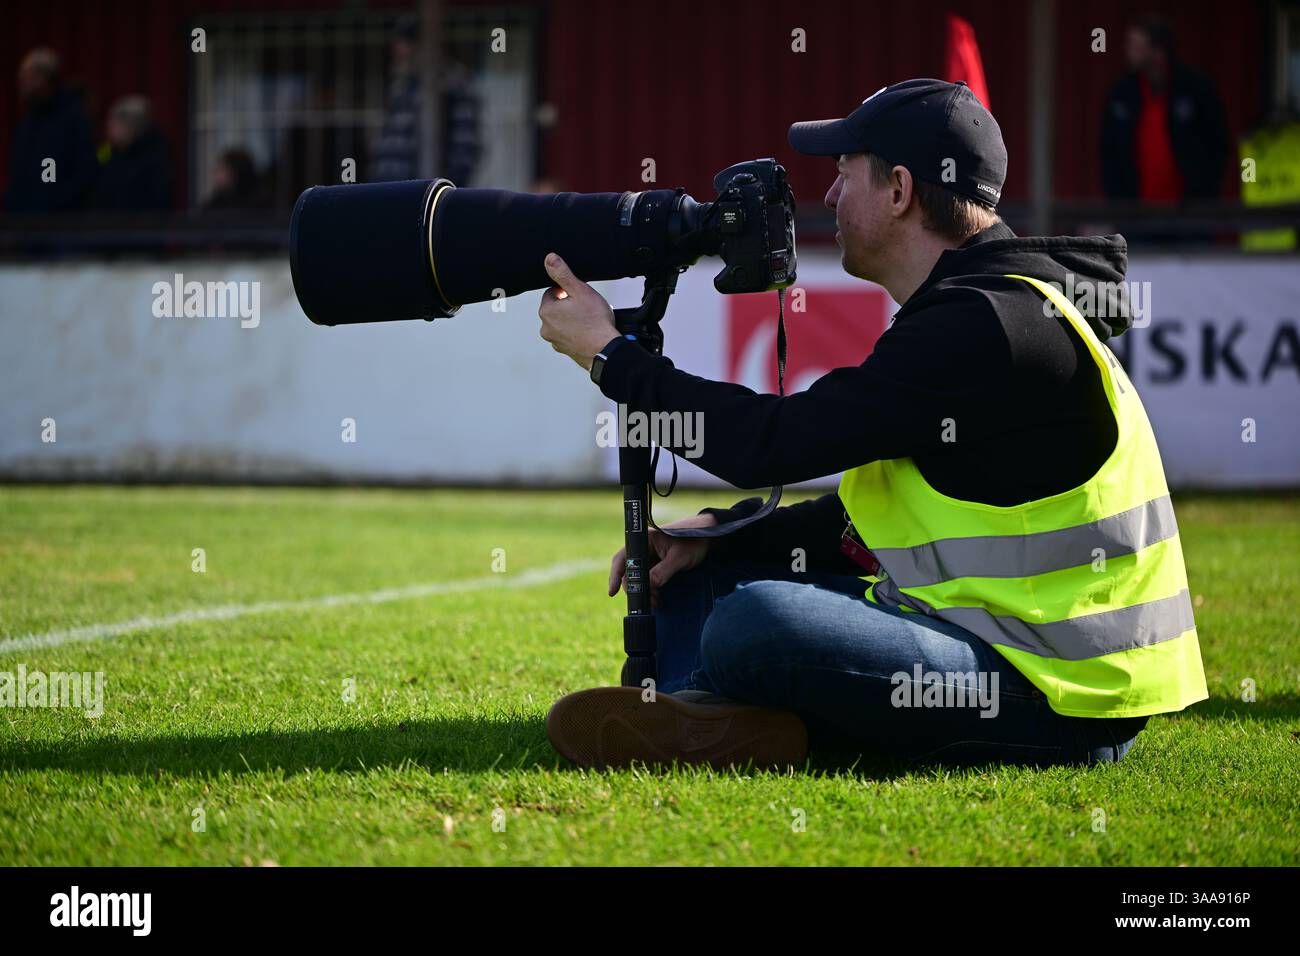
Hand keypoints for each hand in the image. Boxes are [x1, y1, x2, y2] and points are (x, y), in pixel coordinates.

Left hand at [537, 252, 618, 369]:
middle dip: (569, 306)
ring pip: (562, 322)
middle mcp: (546, 328)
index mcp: (546, 311)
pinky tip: (589, 332)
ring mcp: (554, 341)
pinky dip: (576, 333)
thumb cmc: (595, 321)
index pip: (552, 292)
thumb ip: (563, 274)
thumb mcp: (580, 290)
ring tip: (589, 321)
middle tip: (586, 308)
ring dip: (573, 319)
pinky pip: (568, 335)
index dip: (567, 291)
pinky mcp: (564, 350)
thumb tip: (549, 259)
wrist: (605, 350)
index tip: (580, 297)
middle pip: (557, 308)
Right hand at [608, 512, 717, 607]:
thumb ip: (663, 572)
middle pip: (628, 570)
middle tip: (646, 602)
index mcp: (645, 539)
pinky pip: (647, 577)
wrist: (708, 538)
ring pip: (638, 576)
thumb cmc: (694, 542)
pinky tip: (657, 597)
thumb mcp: (679, 558)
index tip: (612, 592)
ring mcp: (649, 555)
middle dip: (634, 588)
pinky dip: (650, 588)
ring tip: (655, 602)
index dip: (616, 575)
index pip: (623, 558)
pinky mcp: (656, 563)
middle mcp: (643, 547)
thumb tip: (649, 587)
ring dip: (643, 590)